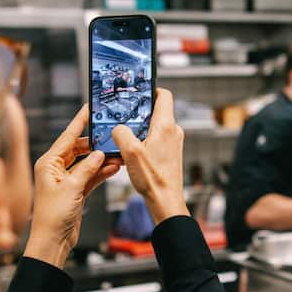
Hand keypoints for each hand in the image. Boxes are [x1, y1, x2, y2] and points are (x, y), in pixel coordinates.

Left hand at [25, 105, 120, 267]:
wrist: (52, 241)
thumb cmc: (52, 217)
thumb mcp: (72, 187)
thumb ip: (87, 168)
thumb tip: (100, 154)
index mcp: (48, 163)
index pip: (67, 137)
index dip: (79, 122)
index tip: (89, 109)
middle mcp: (55, 169)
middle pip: (78, 149)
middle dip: (95, 144)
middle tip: (110, 136)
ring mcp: (65, 180)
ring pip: (86, 163)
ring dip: (101, 160)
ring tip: (117, 154)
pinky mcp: (74, 192)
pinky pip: (90, 177)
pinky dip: (101, 173)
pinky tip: (114, 168)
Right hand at [112, 89, 188, 224]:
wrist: (166, 201)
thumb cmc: (153, 179)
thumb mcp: (130, 152)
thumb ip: (121, 133)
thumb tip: (118, 128)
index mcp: (166, 125)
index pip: (164, 95)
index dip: (151, 90)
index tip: (138, 91)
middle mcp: (173, 131)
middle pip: (156, 110)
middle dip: (140, 112)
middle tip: (124, 116)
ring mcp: (173, 143)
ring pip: (155, 126)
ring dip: (140, 129)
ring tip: (126, 138)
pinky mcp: (170, 153)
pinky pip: (156, 139)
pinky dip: (144, 141)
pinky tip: (133, 152)